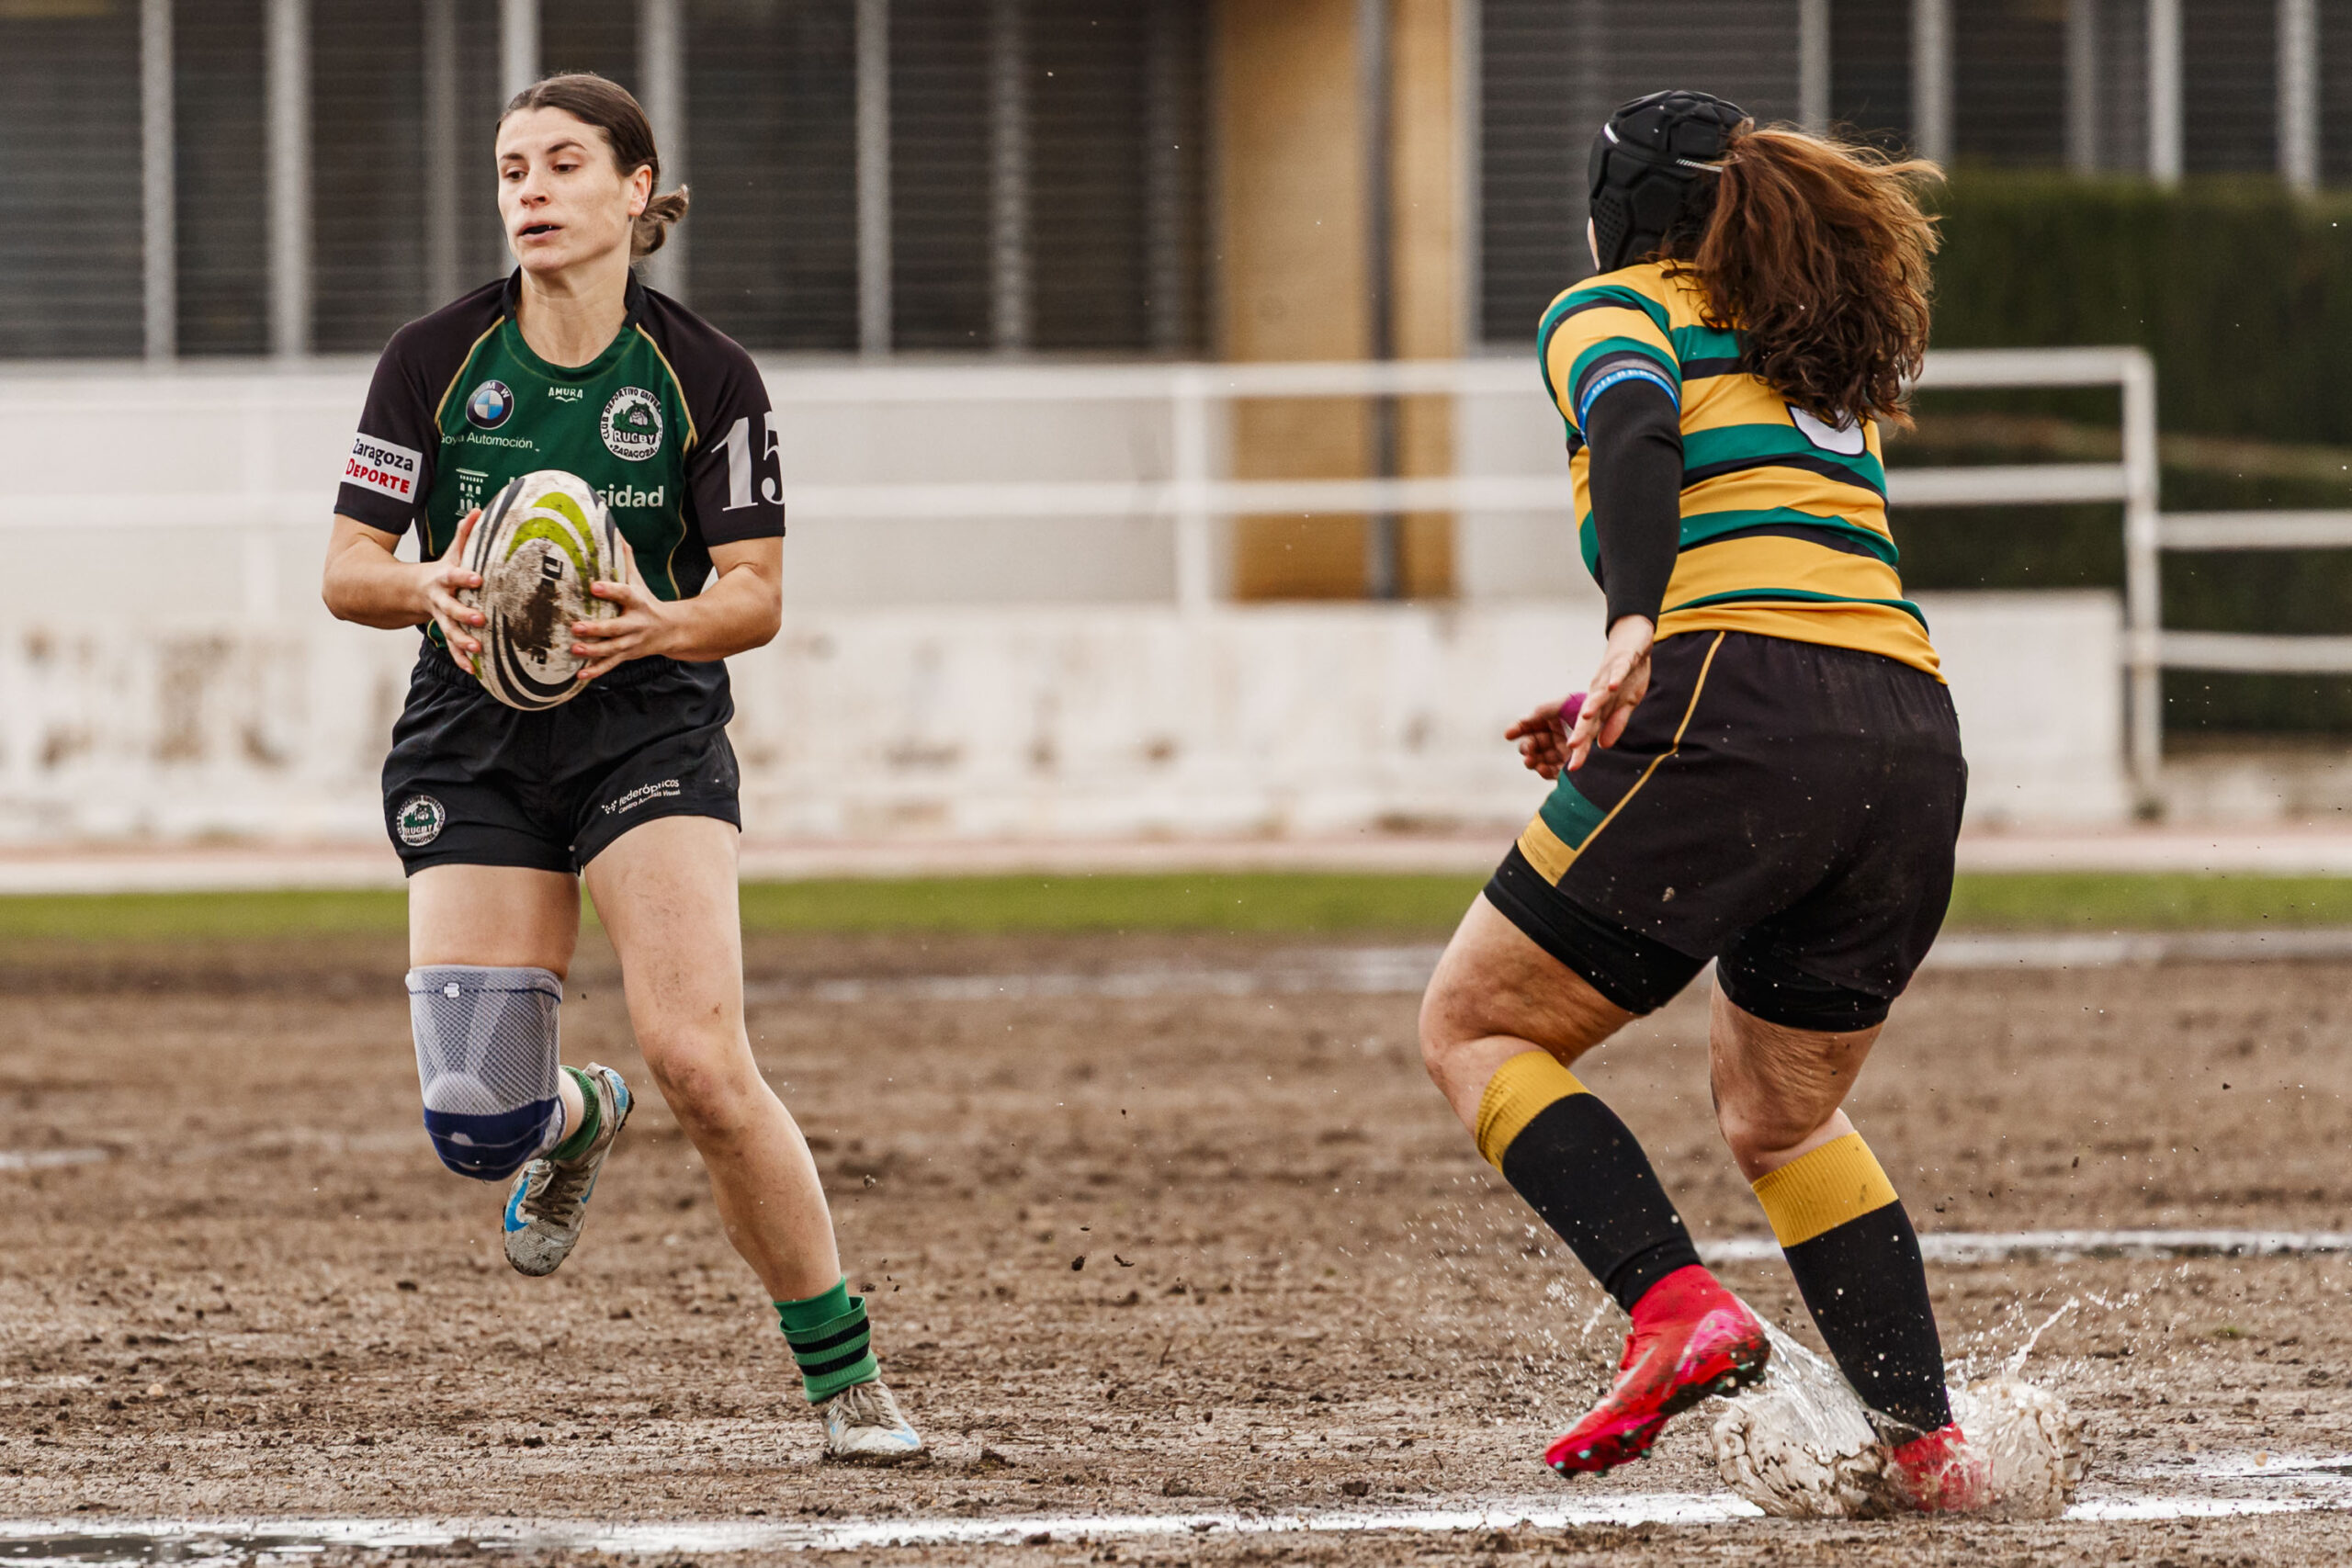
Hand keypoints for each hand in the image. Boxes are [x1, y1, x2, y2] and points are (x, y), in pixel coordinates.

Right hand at [418, 508, 485, 659]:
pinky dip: (462, 659)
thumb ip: (465, 534)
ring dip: (462, 642)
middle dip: (464, 614)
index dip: (465, 577)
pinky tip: (474, 671)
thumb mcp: (451, 552)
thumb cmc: (441, 571)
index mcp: (444, 578)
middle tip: (480, 619)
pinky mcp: (445, 631)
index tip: (478, 579)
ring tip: (477, 650)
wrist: (410, 591)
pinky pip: (452, 648)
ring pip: (450, 631)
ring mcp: (440, 618)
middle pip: (451, 608)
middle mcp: (441, 600)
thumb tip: (478, 510)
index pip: (455, 575)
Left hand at [571, 538, 678, 680]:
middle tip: (576, 626)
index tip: (593, 586)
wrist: (674, 630)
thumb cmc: (648, 602)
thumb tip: (617, 533)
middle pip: (616, 627)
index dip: (609, 590)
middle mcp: (636, 623)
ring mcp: (632, 642)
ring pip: (612, 649)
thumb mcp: (639, 581)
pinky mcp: (628, 655)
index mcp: (638, 602)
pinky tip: (581, 675)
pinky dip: (596, 671)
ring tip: (575, 649)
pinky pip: (611, 665)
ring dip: (593, 650)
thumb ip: (626, 560)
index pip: (624, 593)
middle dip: (596, 628)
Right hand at [1503, 692, 1582, 780]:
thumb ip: (1538, 714)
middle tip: (1526, 751)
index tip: (1508, 734)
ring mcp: (1560, 751)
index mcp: (1547, 721)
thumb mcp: (1558, 706)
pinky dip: (1547, 772)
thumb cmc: (1582, 708)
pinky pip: (1554, 771)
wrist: (1606, 714)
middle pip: (1532, 745)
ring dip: (1533, 761)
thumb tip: (1514, 728)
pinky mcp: (1569, 764)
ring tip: (1530, 762)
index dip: (1518, 730)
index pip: (1527, 726)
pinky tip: (1542, 769)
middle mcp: (1552, 736)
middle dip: (1527, 748)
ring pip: (1540, 759)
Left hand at [1504, 616, 1654, 778]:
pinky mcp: (1622, 662)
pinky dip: (1616, 678)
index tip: (1572, 770)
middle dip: (1581, 732)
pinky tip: (1613, 686)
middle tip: (1571, 748)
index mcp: (1601, 705)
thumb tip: (1603, 746)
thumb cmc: (1629, 675)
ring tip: (1585, 716)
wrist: (1633, 641)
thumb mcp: (1626, 703)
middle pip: (1588, 715)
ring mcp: (1609, 677)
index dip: (1582, 749)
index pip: (1590, 731)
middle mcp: (1600, 693)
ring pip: (1599, 693)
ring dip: (1593, 704)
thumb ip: (1615, 723)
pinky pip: (1618, 671)